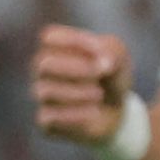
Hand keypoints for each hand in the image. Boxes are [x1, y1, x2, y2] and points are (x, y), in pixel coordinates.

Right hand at [30, 25, 130, 145]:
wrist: (114, 111)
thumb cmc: (110, 75)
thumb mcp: (117, 55)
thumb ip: (111, 51)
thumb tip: (101, 65)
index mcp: (54, 47)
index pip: (50, 37)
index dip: (75, 42)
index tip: (100, 52)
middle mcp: (41, 70)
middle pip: (44, 64)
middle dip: (76, 69)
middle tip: (99, 73)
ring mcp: (41, 95)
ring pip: (47, 92)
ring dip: (79, 92)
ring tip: (99, 94)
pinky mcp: (45, 122)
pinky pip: (51, 118)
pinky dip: (76, 114)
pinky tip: (94, 111)